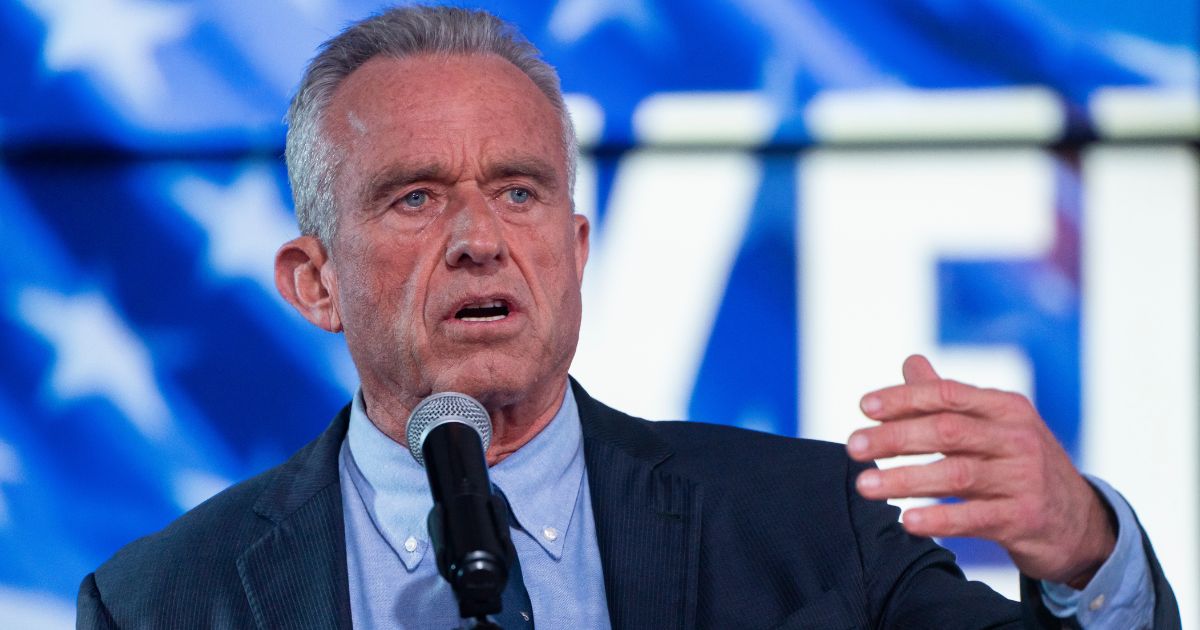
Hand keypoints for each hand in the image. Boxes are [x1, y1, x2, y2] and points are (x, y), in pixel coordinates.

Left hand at [847, 355, 1114, 586]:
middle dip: (894, 438)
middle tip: (853, 447)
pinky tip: (907, 521)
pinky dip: (939, 519)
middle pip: (946, 431)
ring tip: (864, 485)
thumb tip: (909, 362)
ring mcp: (1023, 478)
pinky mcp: (1024, 518)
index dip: (904, 398)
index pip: (948, 394)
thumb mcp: (994, 426)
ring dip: (904, 479)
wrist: (1080, 523)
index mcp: (1006, 408)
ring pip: (955, 474)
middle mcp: (1017, 438)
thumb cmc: (1020, 466)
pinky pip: (975, 518)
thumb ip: (949, 398)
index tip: (864, 407)